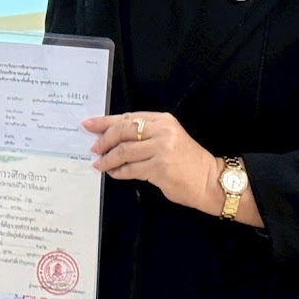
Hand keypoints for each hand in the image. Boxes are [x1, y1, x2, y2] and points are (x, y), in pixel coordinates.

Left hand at [87, 111, 218, 211]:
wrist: (209, 180)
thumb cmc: (187, 160)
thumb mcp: (168, 138)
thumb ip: (145, 134)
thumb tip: (113, 137)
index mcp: (163, 120)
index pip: (128, 117)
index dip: (105, 121)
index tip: (89, 124)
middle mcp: (162, 131)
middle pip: (122, 131)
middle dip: (104, 140)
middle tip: (93, 148)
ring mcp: (161, 149)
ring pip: (124, 151)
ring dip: (108, 159)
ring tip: (100, 164)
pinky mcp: (159, 168)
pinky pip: (131, 169)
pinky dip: (119, 172)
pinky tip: (114, 173)